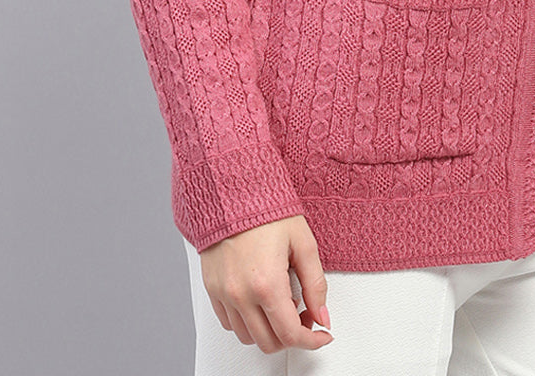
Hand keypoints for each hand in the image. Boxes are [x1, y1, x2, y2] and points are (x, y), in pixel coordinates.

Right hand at [198, 214, 334, 353]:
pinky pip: (230, 323)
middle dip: (292, 336)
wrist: (232, 192)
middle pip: (269, 342)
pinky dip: (248, 322)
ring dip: (269, 330)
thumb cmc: (265, 210)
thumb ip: (315, 284)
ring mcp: (223, 294)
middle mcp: (241, 294)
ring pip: (248, 337)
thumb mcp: (302, 242)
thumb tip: (322, 315)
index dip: (311, 340)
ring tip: (282, 303)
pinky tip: (261, 301)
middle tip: (304, 314)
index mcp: (267, 283)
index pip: (290, 334)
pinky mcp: (212, 290)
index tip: (321, 335)